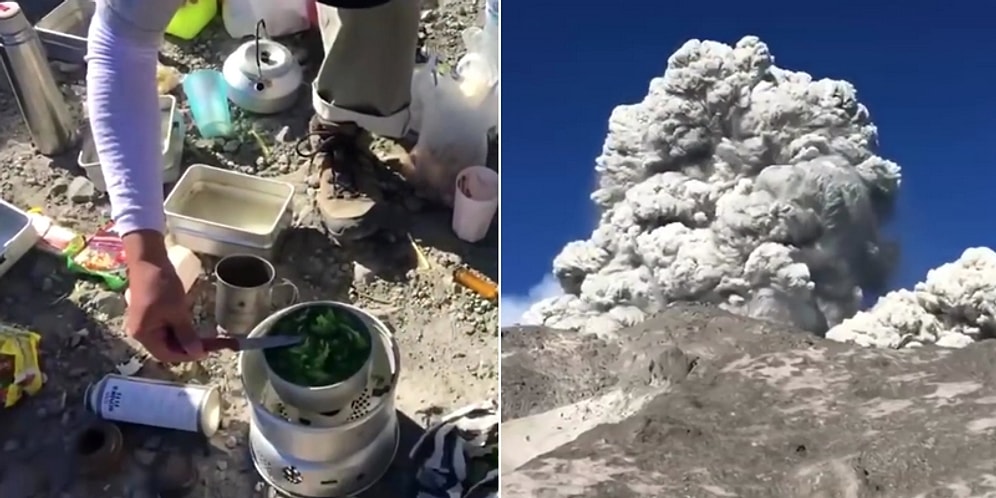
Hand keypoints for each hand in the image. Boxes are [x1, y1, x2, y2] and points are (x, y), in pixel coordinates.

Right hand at [123, 231, 203, 362]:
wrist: (149, 260)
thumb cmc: (161, 285)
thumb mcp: (177, 311)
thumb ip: (186, 334)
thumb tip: (196, 354)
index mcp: (144, 334)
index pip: (167, 355)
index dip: (187, 355)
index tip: (208, 351)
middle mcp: (142, 332)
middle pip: (169, 348)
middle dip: (191, 347)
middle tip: (215, 343)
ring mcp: (146, 324)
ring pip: (170, 338)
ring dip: (189, 338)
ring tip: (210, 337)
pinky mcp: (152, 315)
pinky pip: (168, 328)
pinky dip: (182, 330)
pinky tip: (196, 329)